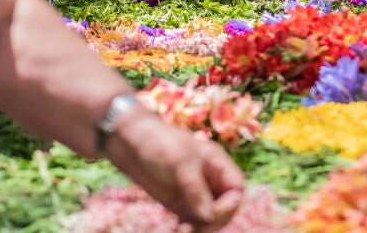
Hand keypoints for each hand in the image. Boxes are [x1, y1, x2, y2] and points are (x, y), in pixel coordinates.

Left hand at [105, 109, 245, 230]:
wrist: (131, 142)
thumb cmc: (160, 143)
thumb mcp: (180, 163)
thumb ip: (196, 190)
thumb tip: (209, 216)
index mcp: (218, 164)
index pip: (236, 190)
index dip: (228, 206)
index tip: (209, 215)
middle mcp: (211, 180)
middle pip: (225, 208)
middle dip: (213, 221)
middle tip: (193, 229)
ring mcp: (196, 193)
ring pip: (209, 218)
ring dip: (200, 228)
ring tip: (181, 232)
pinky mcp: (181, 203)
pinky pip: (193, 221)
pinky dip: (189, 228)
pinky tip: (177, 231)